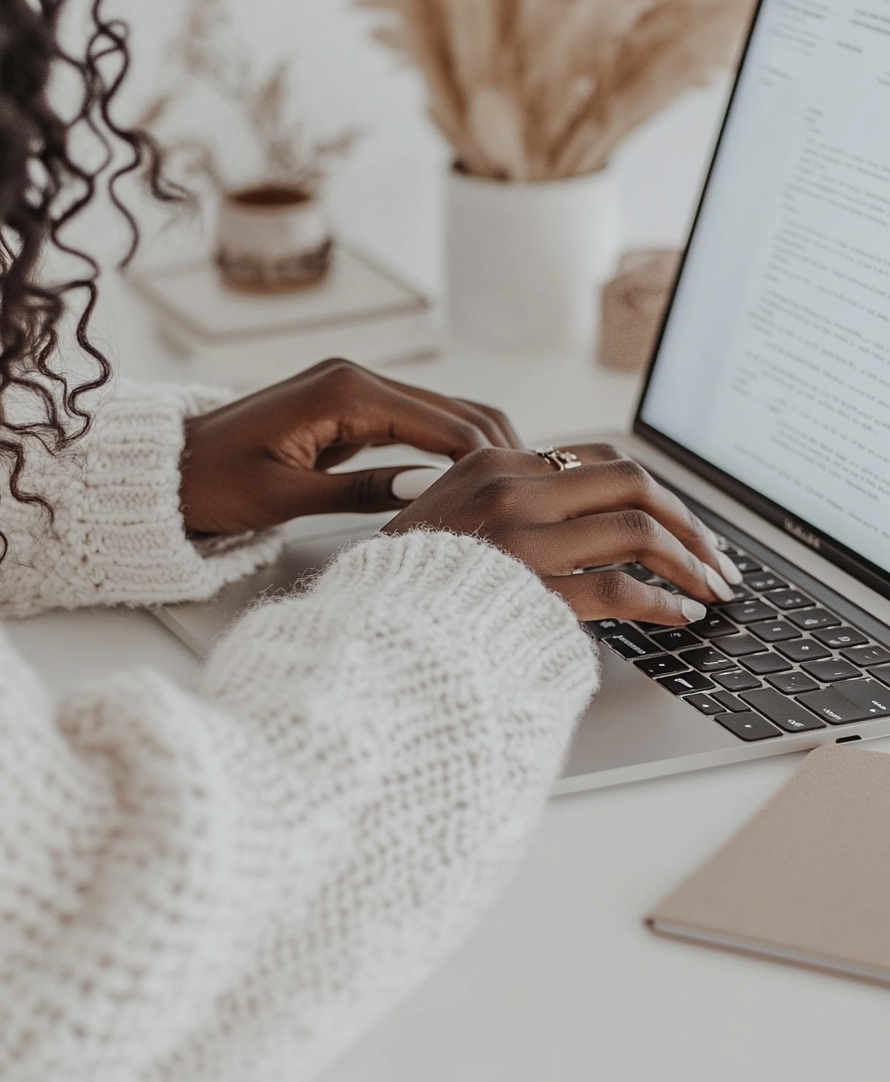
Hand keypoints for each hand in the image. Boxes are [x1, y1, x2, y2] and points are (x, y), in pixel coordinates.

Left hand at [179, 359, 520, 533]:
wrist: (166, 470)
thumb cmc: (211, 482)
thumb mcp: (285, 496)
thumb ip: (362, 490)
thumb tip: (432, 493)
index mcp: (344, 391)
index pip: (442, 420)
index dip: (486, 458)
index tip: (522, 493)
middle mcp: (356, 378)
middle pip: (454, 408)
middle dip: (497, 449)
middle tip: (534, 495)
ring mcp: (354, 390)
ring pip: (440, 413)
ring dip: (477, 448)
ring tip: (514, 492)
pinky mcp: (350, 409)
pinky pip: (415, 424)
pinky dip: (446, 449)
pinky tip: (469, 481)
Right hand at [382, 443, 742, 625]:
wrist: (365, 623)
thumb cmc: (404, 577)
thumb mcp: (443, 511)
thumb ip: (502, 497)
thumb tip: (575, 510)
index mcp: (493, 462)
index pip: (599, 458)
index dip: (653, 489)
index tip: (678, 517)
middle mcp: (512, 489)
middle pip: (633, 483)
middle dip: (689, 521)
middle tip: (716, 556)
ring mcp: (523, 538)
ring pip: (638, 531)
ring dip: (689, 561)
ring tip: (710, 587)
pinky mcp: (532, 590)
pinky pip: (621, 588)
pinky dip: (662, 602)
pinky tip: (678, 616)